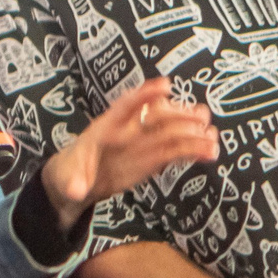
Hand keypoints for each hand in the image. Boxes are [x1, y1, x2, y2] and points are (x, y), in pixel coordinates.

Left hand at [38, 78, 217, 230]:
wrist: (78, 181)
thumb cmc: (70, 172)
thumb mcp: (65, 179)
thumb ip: (72, 183)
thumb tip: (75, 190)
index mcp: (104, 128)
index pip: (125, 106)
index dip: (144, 94)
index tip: (165, 86)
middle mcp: (128, 130)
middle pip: (155, 117)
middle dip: (178, 115)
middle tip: (201, 116)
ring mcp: (142, 142)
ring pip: (170, 131)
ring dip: (192, 131)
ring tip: (211, 135)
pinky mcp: (152, 157)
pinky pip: (176, 150)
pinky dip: (193, 150)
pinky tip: (210, 152)